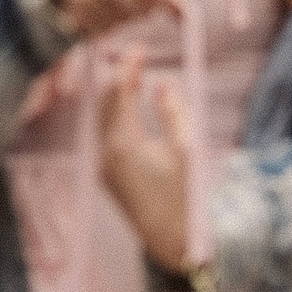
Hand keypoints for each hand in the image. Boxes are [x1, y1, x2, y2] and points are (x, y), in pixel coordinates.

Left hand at [99, 50, 189, 273]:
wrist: (175, 242)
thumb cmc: (187, 197)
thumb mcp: (187, 149)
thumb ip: (173, 112)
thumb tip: (163, 84)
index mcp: (125, 143)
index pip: (120, 92)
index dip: (129, 67)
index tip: (141, 49)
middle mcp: (107, 154)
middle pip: (106, 103)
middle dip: (120, 78)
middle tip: (138, 58)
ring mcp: (104, 167)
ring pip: (104, 119)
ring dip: (117, 98)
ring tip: (135, 79)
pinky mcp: (108, 177)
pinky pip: (107, 136)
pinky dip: (117, 117)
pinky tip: (131, 110)